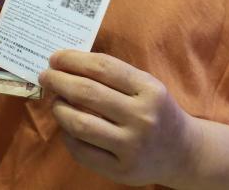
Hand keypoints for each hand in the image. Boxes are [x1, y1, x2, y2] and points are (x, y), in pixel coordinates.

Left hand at [39, 51, 197, 186]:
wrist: (183, 152)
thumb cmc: (157, 111)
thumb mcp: (147, 86)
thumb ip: (114, 76)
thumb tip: (68, 64)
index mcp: (150, 89)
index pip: (103, 68)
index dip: (73, 60)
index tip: (55, 58)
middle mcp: (142, 117)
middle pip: (87, 93)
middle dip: (58, 81)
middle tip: (45, 75)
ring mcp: (131, 146)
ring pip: (80, 124)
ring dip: (59, 109)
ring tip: (56, 102)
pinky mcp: (121, 170)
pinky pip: (81, 150)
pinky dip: (67, 135)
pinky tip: (67, 127)